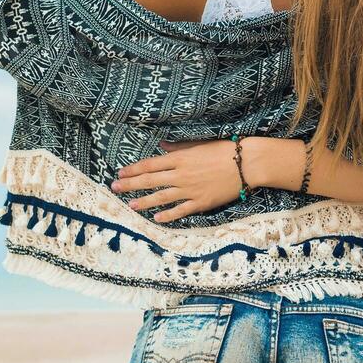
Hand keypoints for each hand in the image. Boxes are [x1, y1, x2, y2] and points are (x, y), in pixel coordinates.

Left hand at [112, 141, 241, 221]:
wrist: (247, 163)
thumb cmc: (224, 149)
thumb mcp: (199, 144)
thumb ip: (178, 147)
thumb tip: (161, 146)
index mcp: (180, 158)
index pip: (150, 164)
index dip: (133, 169)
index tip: (120, 173)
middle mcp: (181, 175)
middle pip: (150, 181)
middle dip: (130, 185)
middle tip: (115, 188)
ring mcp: (190, 190)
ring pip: (162, 197)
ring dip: (144, 202)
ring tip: (130, 205)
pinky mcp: (201, 202)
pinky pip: (181, 210)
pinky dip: (168, 215)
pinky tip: (157, 218)